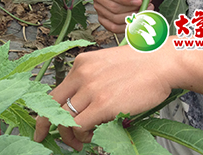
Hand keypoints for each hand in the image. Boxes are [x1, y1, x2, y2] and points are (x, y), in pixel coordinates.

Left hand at [34, 44, 174, 149]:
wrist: (161, 62)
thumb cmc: (141, 65)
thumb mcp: (107, 65)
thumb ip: (91, 81)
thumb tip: (83, 105)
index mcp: (81, 63)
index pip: (54, 91)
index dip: (45, 111)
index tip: (42, 125)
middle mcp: (81, 73)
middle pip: (53, 105)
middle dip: (49, 126)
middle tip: (56, 138)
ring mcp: (91, 88)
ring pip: (66, 118)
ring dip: (70, 134)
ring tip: (82, 140)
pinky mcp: (103, 104)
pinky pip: (80, 125)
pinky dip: (81, 135)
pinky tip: (91, 137)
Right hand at [90, 0, 152, 33]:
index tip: (138, 1)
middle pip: (113, 7)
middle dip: (132, 8)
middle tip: (146, 3)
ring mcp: (97, 6)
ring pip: (114, 18)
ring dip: (132, 16)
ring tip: (144, 8)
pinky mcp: (102, 17)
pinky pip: (113, 27)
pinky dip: (127, 26)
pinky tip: (137, 19)